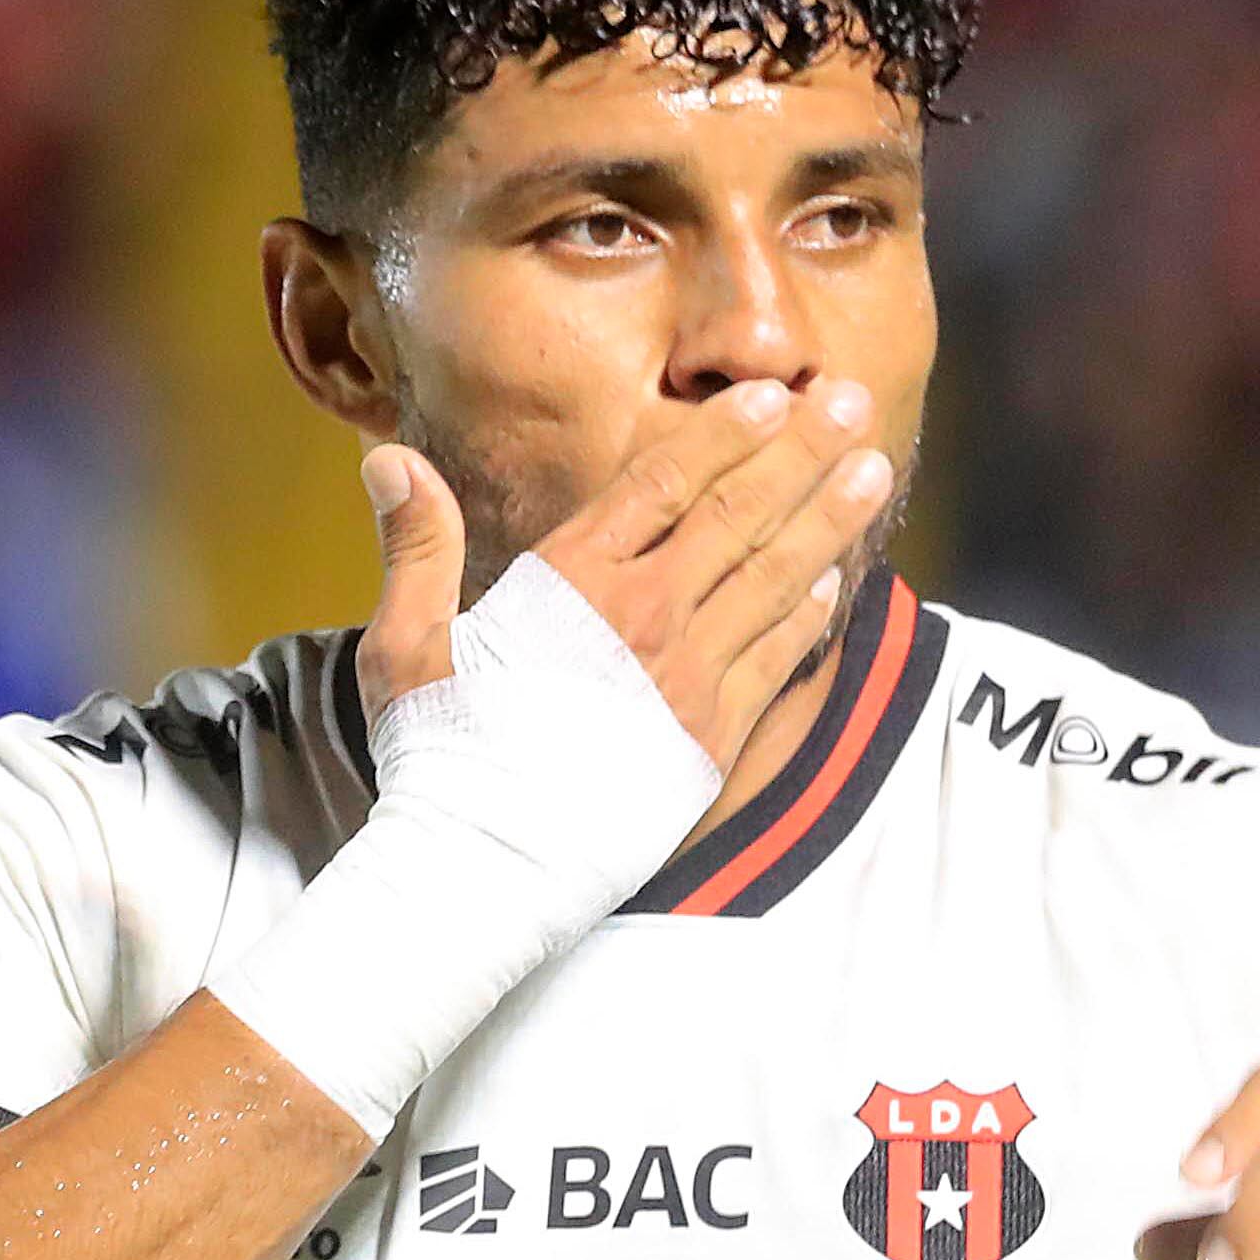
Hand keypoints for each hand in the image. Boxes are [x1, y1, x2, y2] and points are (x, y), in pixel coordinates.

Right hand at [357, 379, 893, 769]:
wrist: (479, 865)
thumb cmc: (435, 758)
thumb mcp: (404, 644)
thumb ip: (418, 546)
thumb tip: (388, 460)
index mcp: (569, 583)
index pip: (661, 484)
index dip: (721, 433)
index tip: (766, 394)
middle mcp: (639, 618)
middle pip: (735, 515)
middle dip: (798, 453)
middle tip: (848, 402)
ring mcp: (683, 679)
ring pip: (773, 578)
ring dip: (827, 518)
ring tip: (871, 469)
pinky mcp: (710, 740)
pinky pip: (775, 661)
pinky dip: (810, 615)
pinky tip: (835, 581)